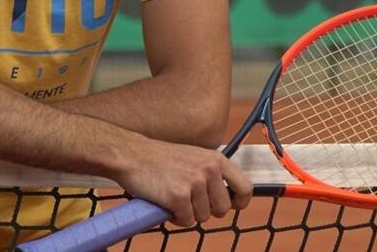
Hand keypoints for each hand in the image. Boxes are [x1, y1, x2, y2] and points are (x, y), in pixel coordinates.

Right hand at [114, 137, 252, 226]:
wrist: (131, 155)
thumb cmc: (160, 159)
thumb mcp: (194, 157)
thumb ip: (211, 173)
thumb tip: (226, 199)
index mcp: (216, 159)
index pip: (245, 188)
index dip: (238, 202)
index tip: (228, 206)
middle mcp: (209, 169)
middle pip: (223, 209)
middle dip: (206, 211)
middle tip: (190, 203)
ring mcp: (194, 182)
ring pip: (203, 217)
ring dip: (188, 214)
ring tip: (174, 199)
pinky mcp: (179, 196)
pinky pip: (186, 221)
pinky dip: (176, 218)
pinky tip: (166, 204)